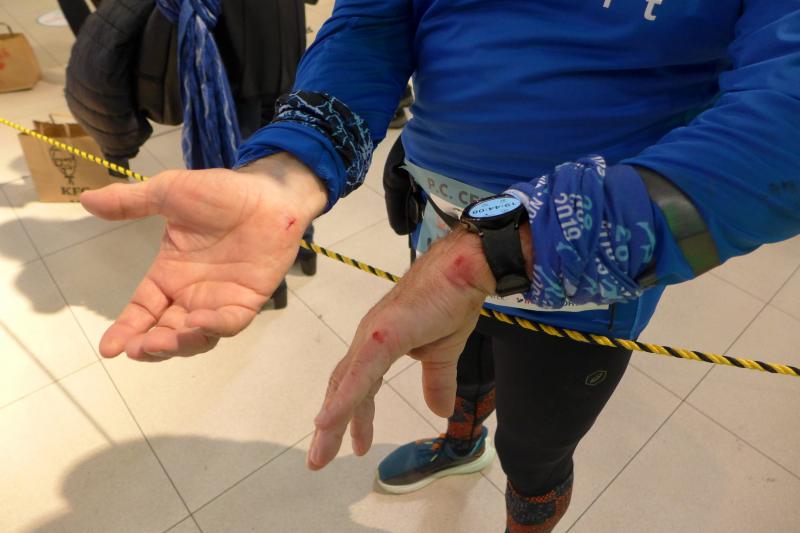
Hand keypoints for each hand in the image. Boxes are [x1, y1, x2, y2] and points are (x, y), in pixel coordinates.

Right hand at [80, 153, 326, 361]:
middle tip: (136, 348)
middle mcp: (192, 294)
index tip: (108, 348)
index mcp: (169, 275)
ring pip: (197, 336)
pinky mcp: (247, 300)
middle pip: (166, 332)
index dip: (125, 329)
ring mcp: (220, 300)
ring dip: (178, 344)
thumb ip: (130, 202)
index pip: (142, 310)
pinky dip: (214, 327)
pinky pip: (229, 323)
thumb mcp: (168, 193)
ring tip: (160, 342)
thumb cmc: (221, 193)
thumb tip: (86, 199)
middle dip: (149, 346)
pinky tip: (199, 322)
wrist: (267, 192)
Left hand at [307, 228, 498, 470]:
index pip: (358, 384)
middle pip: (343, 387)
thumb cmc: (452, 302)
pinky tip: (328, 421)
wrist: (466, 270)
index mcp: (379, 343)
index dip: (352, 414)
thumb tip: (440, 411)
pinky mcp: (383, 335)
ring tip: (321, 451)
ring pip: (346, 385)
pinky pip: (360, 375)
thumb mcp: (443, 353)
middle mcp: (368, 339)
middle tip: (320, 459)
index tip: (355, 445)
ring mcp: (373, 336)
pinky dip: (342, 400)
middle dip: (332, 425)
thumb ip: (437, 381)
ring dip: (332, 421)